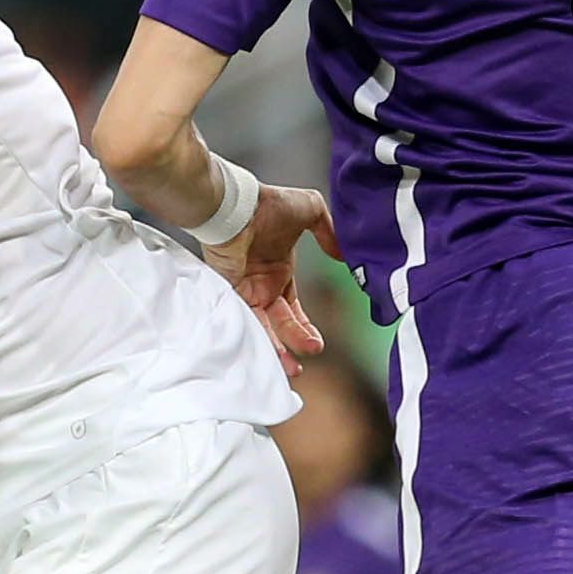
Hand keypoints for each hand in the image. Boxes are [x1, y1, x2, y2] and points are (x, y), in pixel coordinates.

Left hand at [202, 183, 340, 374]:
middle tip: (308, 358)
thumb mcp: (310, 211)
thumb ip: (329, 232)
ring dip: (277, 349)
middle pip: (280, 324)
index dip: (304, 327)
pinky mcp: (229, 293)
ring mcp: (243, 291)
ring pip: (262, 328)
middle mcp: (261, 286)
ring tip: (292, 369)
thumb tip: (344, 254)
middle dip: (295, 343)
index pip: (292, 309)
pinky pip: (244, 321)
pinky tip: (269, 353)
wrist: (239, 204)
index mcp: (278, 272)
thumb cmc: (270, 204)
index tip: (317, 344)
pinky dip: (256, 338)